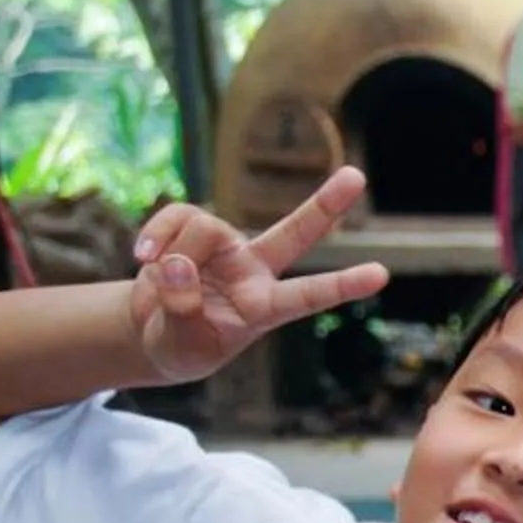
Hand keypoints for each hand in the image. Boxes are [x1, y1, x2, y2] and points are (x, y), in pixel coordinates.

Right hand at [124, 167, 389, 384]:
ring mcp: (225, 247)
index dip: (343, 285)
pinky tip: (141, 257)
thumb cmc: (182, 346)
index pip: (309, 295)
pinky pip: (175, 217)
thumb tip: (177, 267)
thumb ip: (183, 310)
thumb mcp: (183, 344)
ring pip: (204, 227)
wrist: (155, 331)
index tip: (381, 275)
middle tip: (358, 176)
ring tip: (158, 284)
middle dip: (325, 204)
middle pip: (295, 232)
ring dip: (170, 254)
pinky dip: (154, 236)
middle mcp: (254, 271)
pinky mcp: (192, 229)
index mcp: (266, 308)